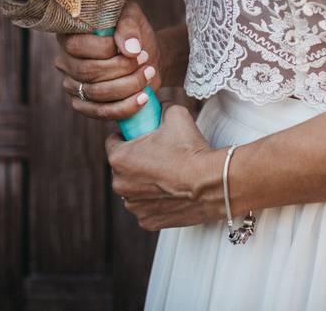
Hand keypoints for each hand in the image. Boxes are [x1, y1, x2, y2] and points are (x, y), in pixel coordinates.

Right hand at [54, 1, 161, 120]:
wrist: (144, 56)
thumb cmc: (133, 33)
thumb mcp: (132, 18)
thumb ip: (128, 27)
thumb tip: (130, 49)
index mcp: (68, 35)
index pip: (77, 46)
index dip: (107, 49)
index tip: (135, 48)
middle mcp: (64, 61)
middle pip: (88, 72)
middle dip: (122, 68)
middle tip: (145, 59)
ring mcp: (72, 85)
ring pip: (96, 93)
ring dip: (128, 85)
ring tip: (149, 73)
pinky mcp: (83, 105)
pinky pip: (101, 112)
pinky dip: (126, 107)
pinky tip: (143, 97)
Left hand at [107, 104, 223, 230]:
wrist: (212, 181)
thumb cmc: (190, 149)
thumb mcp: (175, 114)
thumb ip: (161, 107)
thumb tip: (160, 103)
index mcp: (119, 158)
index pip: (113, 141)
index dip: (127, 135)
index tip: (141, 134)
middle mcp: (120, 185)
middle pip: (122, 167)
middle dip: (136, 160)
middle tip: (158, 153)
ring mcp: (134, 206)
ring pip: (134, 189)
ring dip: (144, 182)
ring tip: (167, 174)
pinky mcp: (148, 222)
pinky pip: (147, 207)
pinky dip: (156, 201)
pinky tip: (172, 192)